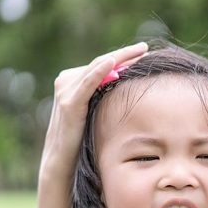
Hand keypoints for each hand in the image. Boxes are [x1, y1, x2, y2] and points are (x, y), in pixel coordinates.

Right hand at [39, 42, 147, 180]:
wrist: (62, 160)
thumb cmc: (82, 139)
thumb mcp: (96, 112)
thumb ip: (104, 97)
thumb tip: (127, 88)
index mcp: (73, 80)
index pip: (103, 63)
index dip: (124, 56)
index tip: (144, 52)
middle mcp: (67, 80)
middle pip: (102, 62)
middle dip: (125, 54)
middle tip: (145, 47)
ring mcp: (66, 90)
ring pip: (97, 68)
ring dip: (119, 58)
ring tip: (139, 52)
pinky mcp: (68, 102)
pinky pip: (87, 83)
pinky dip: (99, 71)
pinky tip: (112, 62)